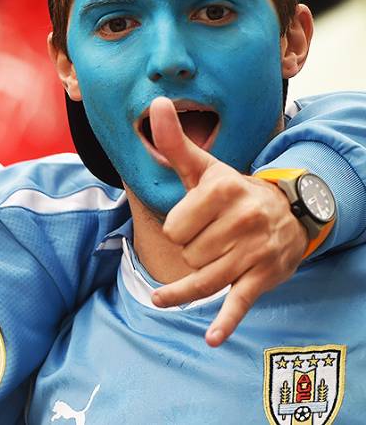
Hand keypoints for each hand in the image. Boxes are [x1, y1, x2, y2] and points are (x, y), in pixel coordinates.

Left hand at [146, 97, 307, 346]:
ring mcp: (253, 251)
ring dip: (193, 279)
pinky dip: (225, 323)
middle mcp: (242, 219)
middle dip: (190, 249)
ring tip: (197, 271)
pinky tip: (212, 340)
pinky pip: (238, 302)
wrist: (288, 213)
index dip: (177, 226)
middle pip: (185, 253)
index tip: (195, 218)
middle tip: (212, 235)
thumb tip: (154, 103)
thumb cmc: (231, 193)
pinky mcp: (262, 277)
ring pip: (200, 278)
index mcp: (223, 190)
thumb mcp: (203, 169)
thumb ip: (174, 142)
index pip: (172, 225)